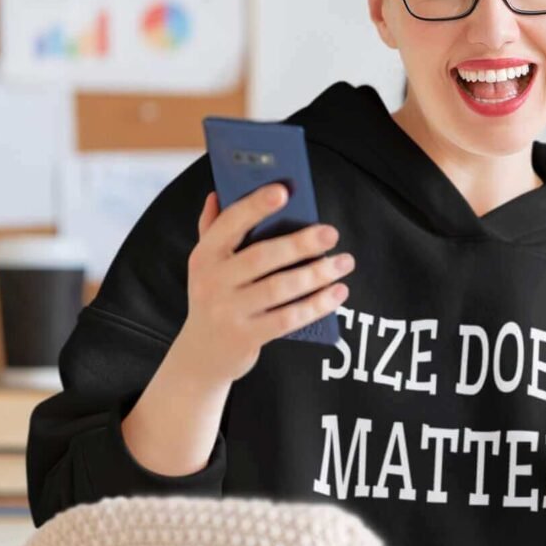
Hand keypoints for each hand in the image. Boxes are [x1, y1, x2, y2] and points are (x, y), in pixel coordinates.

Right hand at [176, 183, 355, 384]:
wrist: (201, 354)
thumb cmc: (214, 297)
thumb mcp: (206, 264)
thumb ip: (213, 228)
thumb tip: (217, 193)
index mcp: (204, 255)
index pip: (229, 224)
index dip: (255, 206)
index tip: (284, 191)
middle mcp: (212, 281)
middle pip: (262, 256)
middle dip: (301, 243)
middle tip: (332, 233)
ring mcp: (228, 312)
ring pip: (280, 288)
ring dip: (317, 274)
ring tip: (344, 262)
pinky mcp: (246, 337)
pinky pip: (288, 318)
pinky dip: (316, 305)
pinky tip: (338, 293)